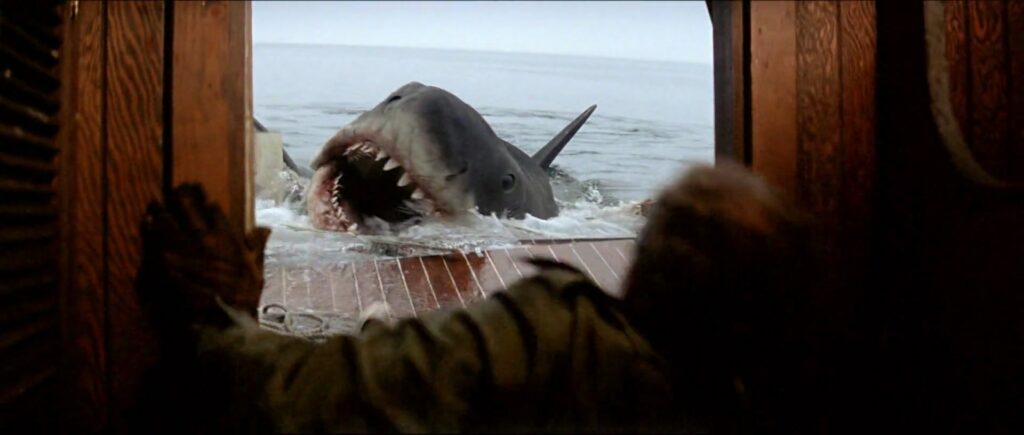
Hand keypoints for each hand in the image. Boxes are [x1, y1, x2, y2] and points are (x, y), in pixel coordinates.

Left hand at [138, 184, 270, 332]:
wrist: (222, 314)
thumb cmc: (243, 291)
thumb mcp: (256, 265)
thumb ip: (257, 244)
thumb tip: (265, 229)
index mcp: (226, 237)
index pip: (213, 210)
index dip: (204, 200)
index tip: (199, 192)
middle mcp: (203, 237)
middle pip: (189, 209)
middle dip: (182, 197)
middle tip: (175, 189)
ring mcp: (183, 248)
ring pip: (169, 221)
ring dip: (162, 211)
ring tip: (155, 204)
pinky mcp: (168, 262)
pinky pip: (156, 239)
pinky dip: (151, 230)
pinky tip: (147, 223)